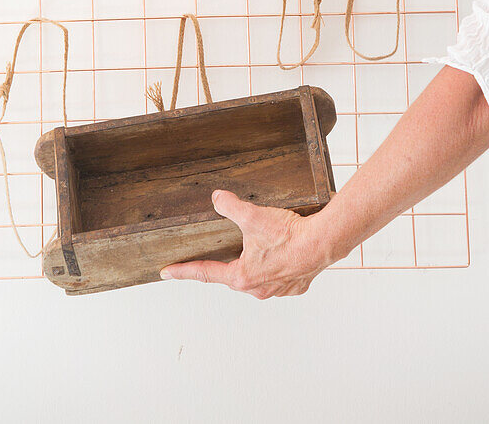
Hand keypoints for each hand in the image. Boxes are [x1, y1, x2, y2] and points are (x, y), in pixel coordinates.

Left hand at [160, 190, 330, 298]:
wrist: (322, 244)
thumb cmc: (287, 235)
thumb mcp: (252, 216)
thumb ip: (230, 206)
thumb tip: (217, 198)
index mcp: (242, 276)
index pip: (204, 273)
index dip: (183, 271)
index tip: (166, 273)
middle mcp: (257, 289)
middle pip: (232, 275)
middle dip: (224, 264)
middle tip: (216, 254)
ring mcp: (277, 290)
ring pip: (256, 277)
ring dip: (253, 264)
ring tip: (257, 247)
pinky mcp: (294, 286)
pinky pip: (278, 277)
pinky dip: (274, 265)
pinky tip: (278, 252)